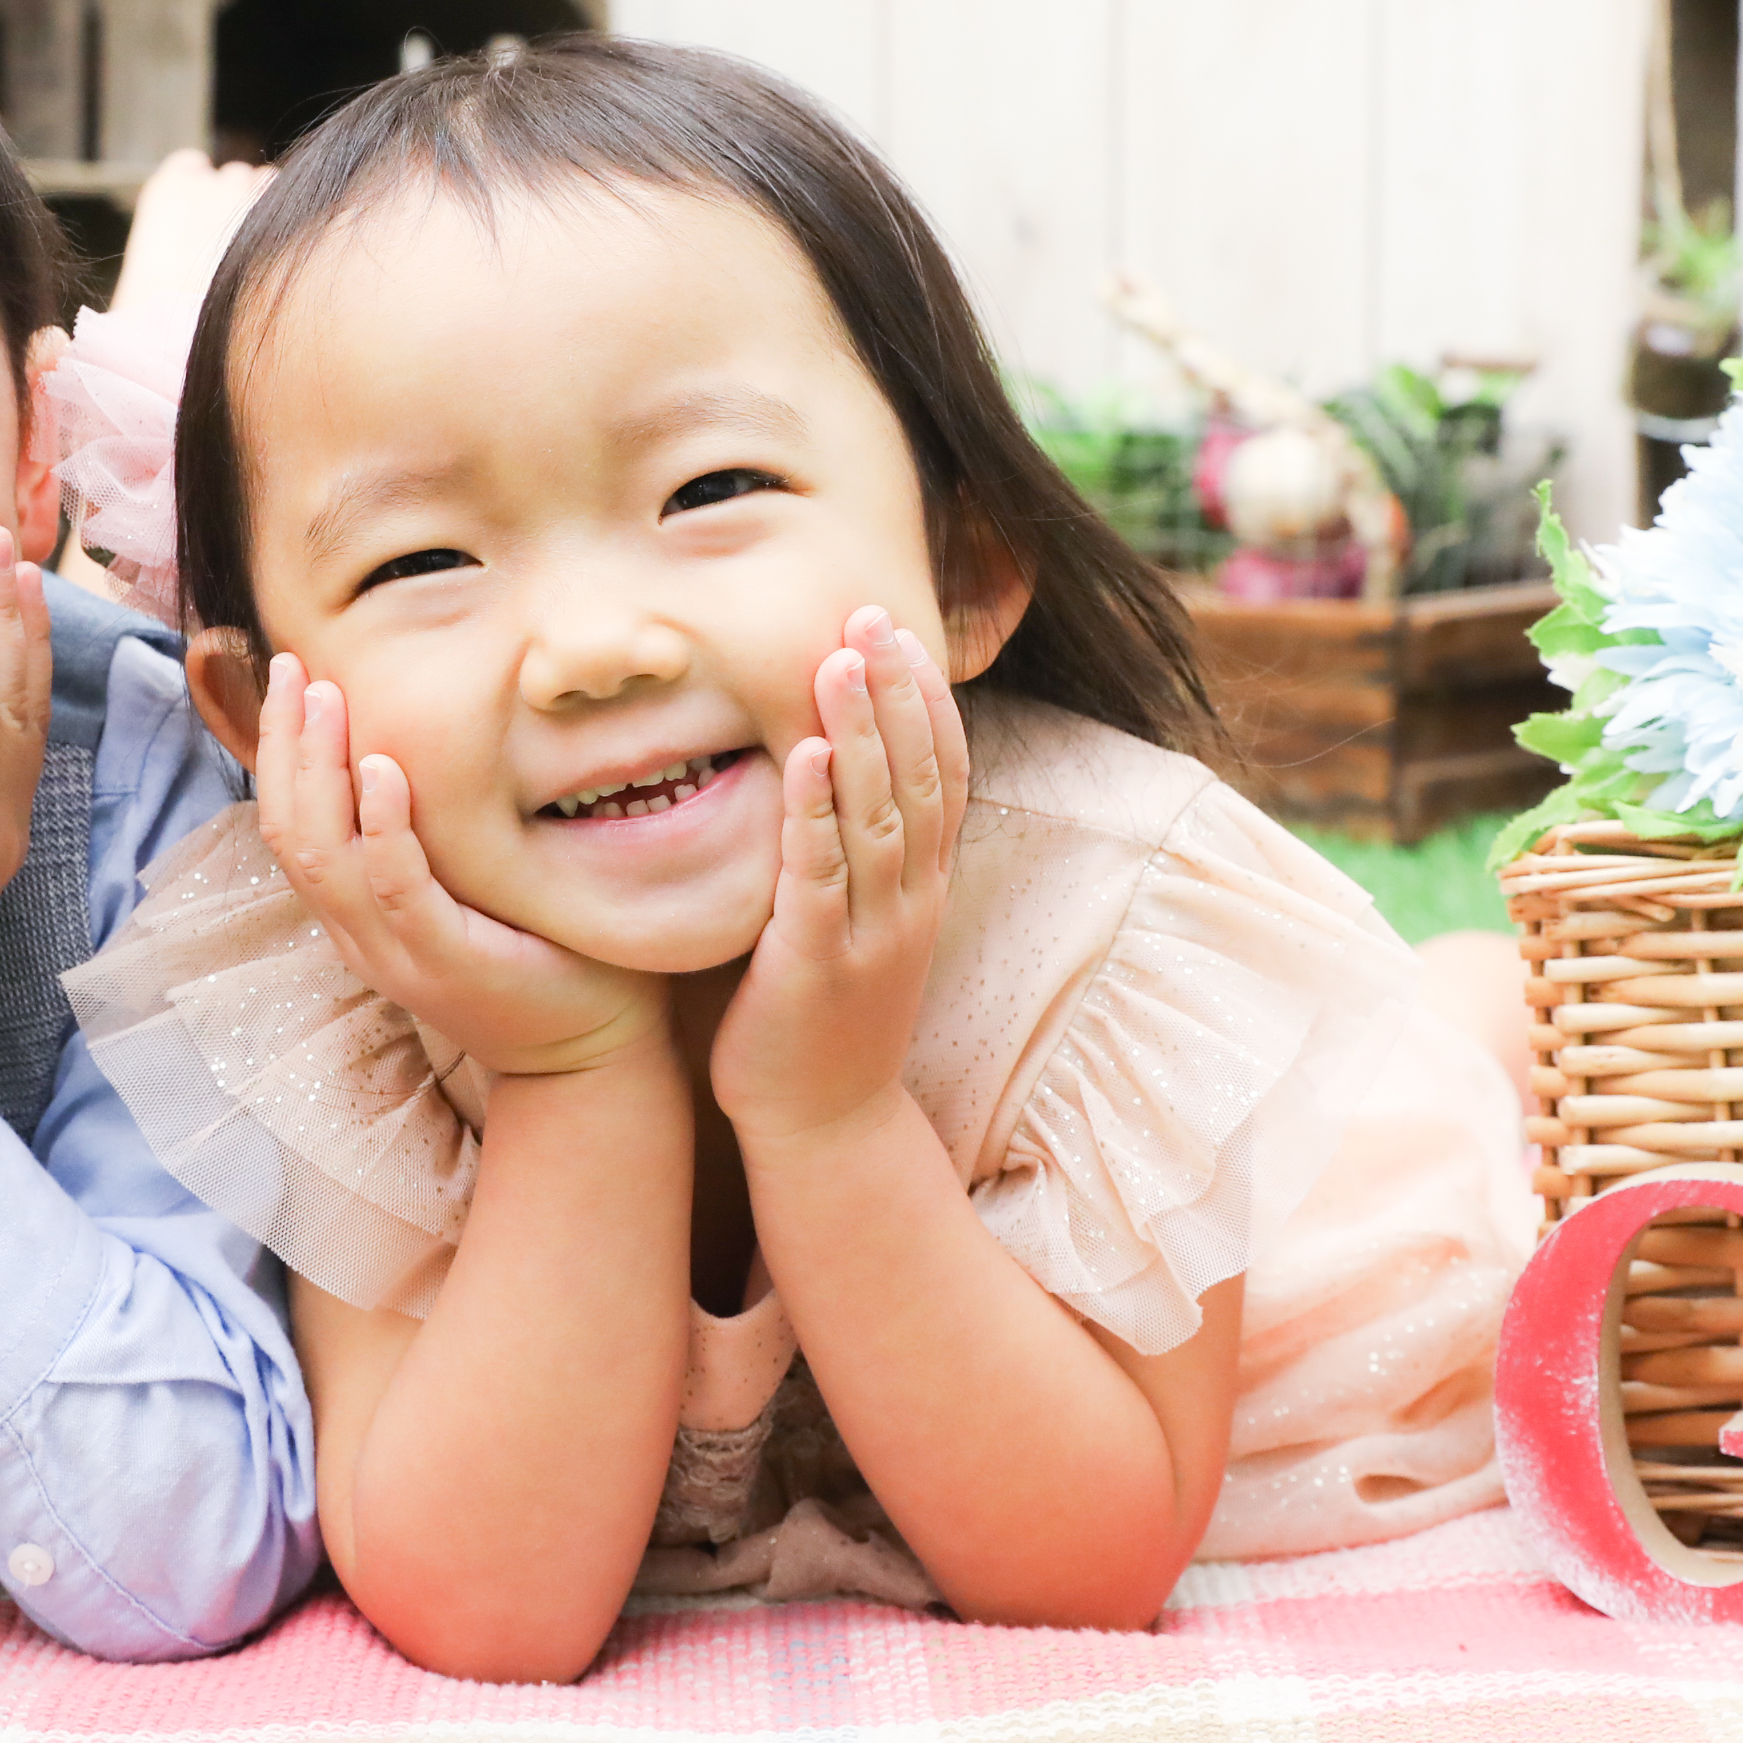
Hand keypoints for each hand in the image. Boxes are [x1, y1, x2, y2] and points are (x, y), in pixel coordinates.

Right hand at [257, 656, 664, 1079]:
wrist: (589, 1058)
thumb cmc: (543, 955)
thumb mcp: (473, 887)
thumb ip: (442, 835)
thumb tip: (438, 742)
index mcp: (358, 914)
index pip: (289, 824)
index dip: (279, 751)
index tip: (292, 677)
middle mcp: (361, 935)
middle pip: (289, 831)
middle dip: (285, 743)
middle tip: (297, 667)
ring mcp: (396, 954)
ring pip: (323, 856)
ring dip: (321, 769)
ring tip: (332, 698)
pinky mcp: (446, 964)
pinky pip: (396, 888)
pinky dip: (383, 827)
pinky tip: (383, 770)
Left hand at [712, 609, 966, 1148]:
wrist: (825, 1128)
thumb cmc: (828, 1018)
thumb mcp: (861, 923)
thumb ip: (858, 853)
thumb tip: (836, 769)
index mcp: (925, 886)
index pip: (943, 772)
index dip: (925, 698)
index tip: (897, 629)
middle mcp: (911, 901)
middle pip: (918, 776)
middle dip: (895, 691)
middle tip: (869, 614)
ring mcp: (871, 934)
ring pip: (877, 815)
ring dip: (858, 732)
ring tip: (837, 660)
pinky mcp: (815, 966)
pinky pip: (820, 875)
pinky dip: (812, 811)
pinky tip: (799, 755)